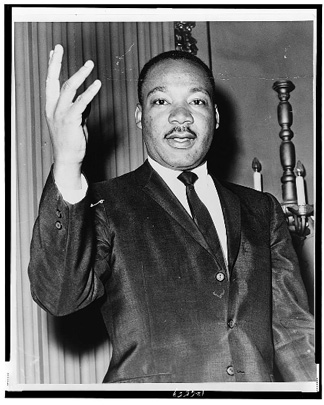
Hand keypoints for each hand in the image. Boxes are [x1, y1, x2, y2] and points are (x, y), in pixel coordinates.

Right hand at [45, 44, 100, 187]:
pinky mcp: (71, 120)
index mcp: (51, 107)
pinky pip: (81, 102)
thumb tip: (87, 97)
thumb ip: (79, 108)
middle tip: (59, 47)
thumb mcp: (75, 120)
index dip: (52, 66)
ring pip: (68, 88)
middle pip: (53, 80)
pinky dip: (90, 92)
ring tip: (89, 64)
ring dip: (80, 74)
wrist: (68, 158)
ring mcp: (60, 114)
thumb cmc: (71, 140)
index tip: (54, 52)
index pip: (50, 82)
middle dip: (55, 62)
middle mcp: (53, 108)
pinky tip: (97, 84)